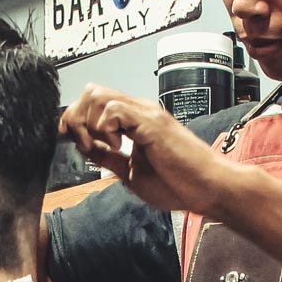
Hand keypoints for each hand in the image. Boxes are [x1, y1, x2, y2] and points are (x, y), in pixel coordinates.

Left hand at [59, 84, 230, 214]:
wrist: (208, 189)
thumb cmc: (180, 184)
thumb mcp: (130, 173)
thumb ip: (108, 158)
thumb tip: (86, 148)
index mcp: (135, 120)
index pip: (94, 103)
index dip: (75, 120)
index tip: (72, 141)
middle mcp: (140, 110)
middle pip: (91, 93)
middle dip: (77, 120)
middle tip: (88, 147)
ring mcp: (146, 113)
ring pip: (97, 95)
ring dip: (89, 124)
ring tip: (105, 147)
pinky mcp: (152, 122)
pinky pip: (113, 109)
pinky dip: (105, 129)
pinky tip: (118, 147)